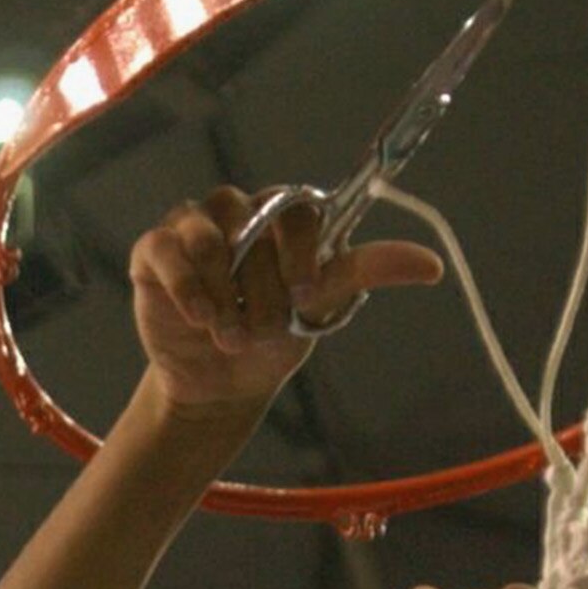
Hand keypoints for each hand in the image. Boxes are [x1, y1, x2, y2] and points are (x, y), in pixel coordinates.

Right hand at [130, 190, 442, 417]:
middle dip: (262, 287)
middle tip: (262, 329)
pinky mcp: (155, 253)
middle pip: (252, 224)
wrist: (221, 382)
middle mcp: (237, 212)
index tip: (304, 291)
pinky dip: (187, 288)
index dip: (302, 246)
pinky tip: (201, 319)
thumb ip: (365, 273)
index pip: (298, 205)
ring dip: (225, 292)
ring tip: (229, 334)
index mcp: (282, 217)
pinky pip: (167, 251)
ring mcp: (192, 228)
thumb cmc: (273, 336)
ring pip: (208, 236)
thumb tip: (432, 264)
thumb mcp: (322, 305)